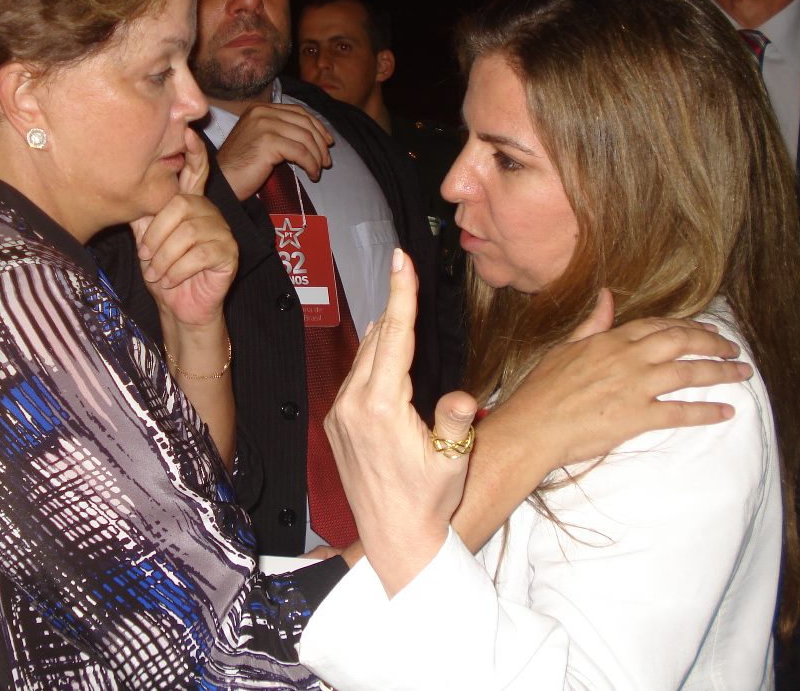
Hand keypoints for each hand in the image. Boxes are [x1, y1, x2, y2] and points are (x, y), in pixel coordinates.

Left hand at [131, 129, 237, 326]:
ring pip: (187, 232)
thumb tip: (136, 187)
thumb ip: (145, 215)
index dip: (193, 154)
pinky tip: (172, 280)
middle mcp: (208, 212)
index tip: (187, 133)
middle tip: (147, 257)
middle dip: (156, 236)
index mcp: (189, 205)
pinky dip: (177, 270)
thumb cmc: (164, 274)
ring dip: (164, 257)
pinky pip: (199, 253)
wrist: (180, 308)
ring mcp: (222, 231)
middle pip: (180, 206)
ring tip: (158, 273)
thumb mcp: (147, 241)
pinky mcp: (229, 252)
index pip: (195, 172)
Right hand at [215, 103, 332, 199]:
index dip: (317, 126)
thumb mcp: (262, 141)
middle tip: (327, 161)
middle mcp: (262, 112)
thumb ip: (281, 132)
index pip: (298, 112)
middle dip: (320, 143)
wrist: (223, 181)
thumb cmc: (242, 166)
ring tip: (318, 170)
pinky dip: (310, 164)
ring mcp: (264, 125)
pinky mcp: (268, 141)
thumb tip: (314, 138)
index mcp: (260, 109)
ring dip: (317, 156)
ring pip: (305, 138)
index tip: (328, 142)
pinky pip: (300, 152)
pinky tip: (312, 174)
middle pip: (304, 123)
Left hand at [326, 249, 476, 595]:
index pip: (394, 337)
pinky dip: (372, 358)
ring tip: (401, 307)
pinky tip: (383, 351)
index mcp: (382, 408)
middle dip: (395, 305)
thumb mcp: (453, 461)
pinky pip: (354, 377)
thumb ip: (456, 421)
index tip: (401, 260)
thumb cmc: (428, 502)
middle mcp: (353, 405)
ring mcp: (340, 414)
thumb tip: (463, 395)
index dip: (401, 294)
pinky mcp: (337, 424)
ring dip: (384, 333)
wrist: (394, 539)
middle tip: (405, 269)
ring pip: (364, 357)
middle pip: (378, 340)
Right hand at [523, 289, 745, 466]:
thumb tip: (607, 296)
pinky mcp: (638, 417)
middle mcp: (628, 359)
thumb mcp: (566, 347)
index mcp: (610, 340)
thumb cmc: (543, 389)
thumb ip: (593, 323)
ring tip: (742, 374)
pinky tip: (726, 412)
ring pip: (688, 373)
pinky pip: (680, 412)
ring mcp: (635, 387)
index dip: (687, 326)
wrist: (533, 425)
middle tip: (734, 349)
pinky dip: (706, 412)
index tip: (706, 330)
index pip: (658, 325)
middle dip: (713, 343)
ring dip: (720, 372)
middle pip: (682, 342)